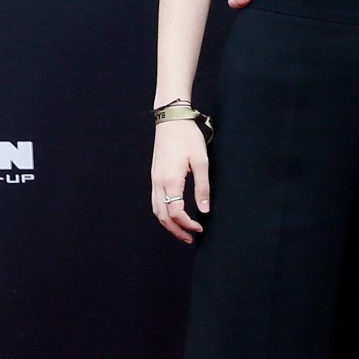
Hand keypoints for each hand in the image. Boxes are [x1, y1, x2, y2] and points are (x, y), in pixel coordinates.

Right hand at [151, 121, 208, 243]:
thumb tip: (204, 209)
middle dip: (176, 230)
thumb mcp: (201, 161)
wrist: (171, 120)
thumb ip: (203, 187)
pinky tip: (175, 215)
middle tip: (190, 239)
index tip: (200, 229)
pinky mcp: (155, 176)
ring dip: (168, 224)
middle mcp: (158, 182)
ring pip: (156, 210)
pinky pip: (155, 201)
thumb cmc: (188, 138)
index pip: (175, 212)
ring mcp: (154, 179)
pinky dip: (163, 213)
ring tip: (183, 231)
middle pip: (162, 216)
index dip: (187, 224)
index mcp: (170, 180)